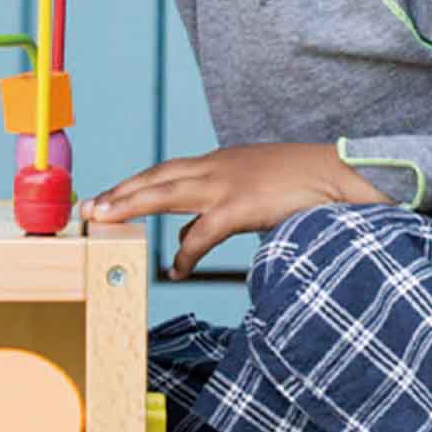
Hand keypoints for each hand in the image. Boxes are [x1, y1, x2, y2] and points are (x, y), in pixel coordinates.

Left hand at [81, 143, 391, 279]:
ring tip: (101, 219)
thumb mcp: (257, 193)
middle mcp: (218, 166)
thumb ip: (222, 211)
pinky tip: (175, 269)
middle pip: (155, 176)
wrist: (344, 173)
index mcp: (222, 161)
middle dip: (118, 191)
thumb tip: (190, 237)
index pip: (167, 170)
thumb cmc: (307, 186)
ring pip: (163, 192)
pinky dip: (184, 252)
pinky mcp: (241, 205)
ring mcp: (227, 183)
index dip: (135, 184)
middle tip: (87, 206)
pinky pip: (201, 232)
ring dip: (129, 205)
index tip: (109, 196)